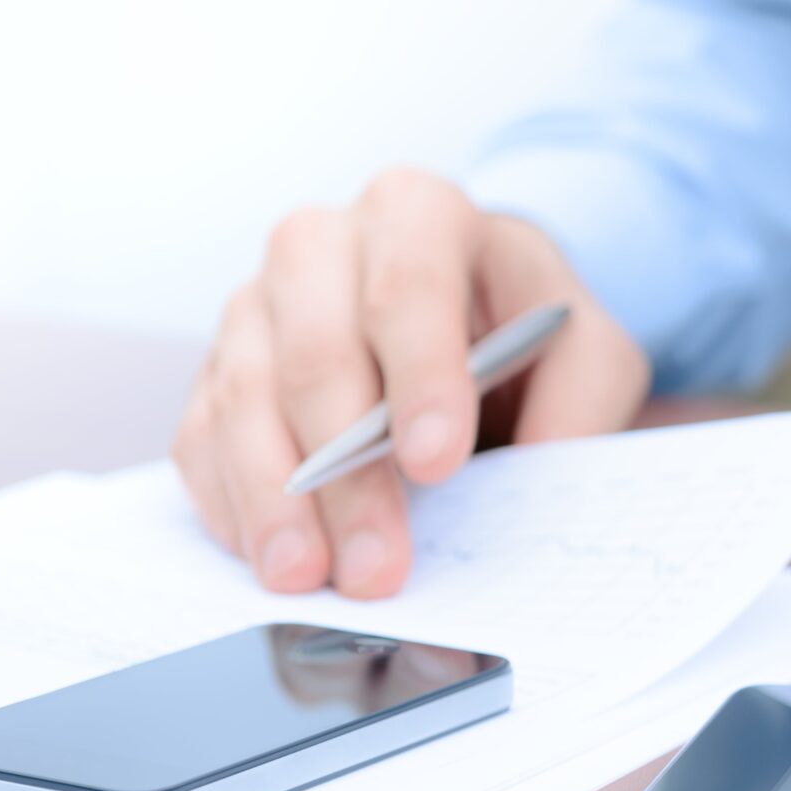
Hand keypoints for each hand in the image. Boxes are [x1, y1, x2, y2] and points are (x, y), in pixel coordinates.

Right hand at [172, 169, 650, 598]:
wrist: (476, 318)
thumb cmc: (527, 332)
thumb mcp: (587, 351)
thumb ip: (580, 402)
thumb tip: (536, 468)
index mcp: (419, 214)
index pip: (408, 285)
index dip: (419, 376)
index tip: (436, 463)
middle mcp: (322, 243)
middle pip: (314, 349)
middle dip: (345, 471)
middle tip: (378, 564)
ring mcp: (259, 303)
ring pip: (244, 395)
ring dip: (276, 499)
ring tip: (308, 576)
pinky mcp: (222, 367)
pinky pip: (203, 433)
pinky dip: (230, 500)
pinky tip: (267, 555)